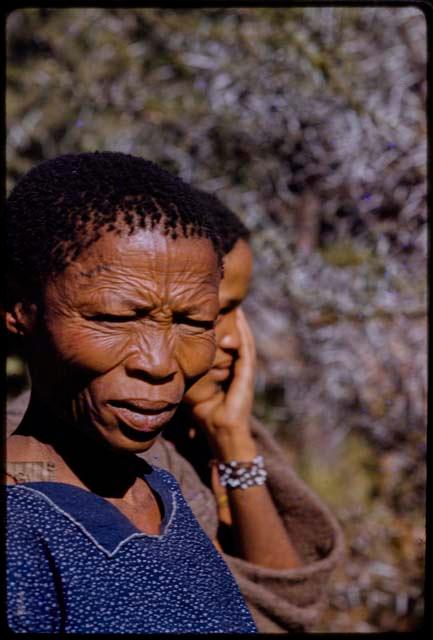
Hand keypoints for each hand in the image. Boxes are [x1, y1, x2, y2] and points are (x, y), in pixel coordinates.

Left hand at [190, 309, 256, 458]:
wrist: (220, 431)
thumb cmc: (203, 411)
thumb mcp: (192, 385)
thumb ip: (185, 372)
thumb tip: (165, 360)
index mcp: (227, 367)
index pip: (225, 340)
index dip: (221, 324)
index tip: (213, 307)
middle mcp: (238, 366)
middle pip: (237, 337)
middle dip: (233, 319)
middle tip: (228, 299)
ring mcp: (245, 371)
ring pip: (244, 341)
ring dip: (241, 324)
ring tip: (237, 306)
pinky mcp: (246, 377)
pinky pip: (247, 353)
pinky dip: (244, 338)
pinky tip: (241, 324)